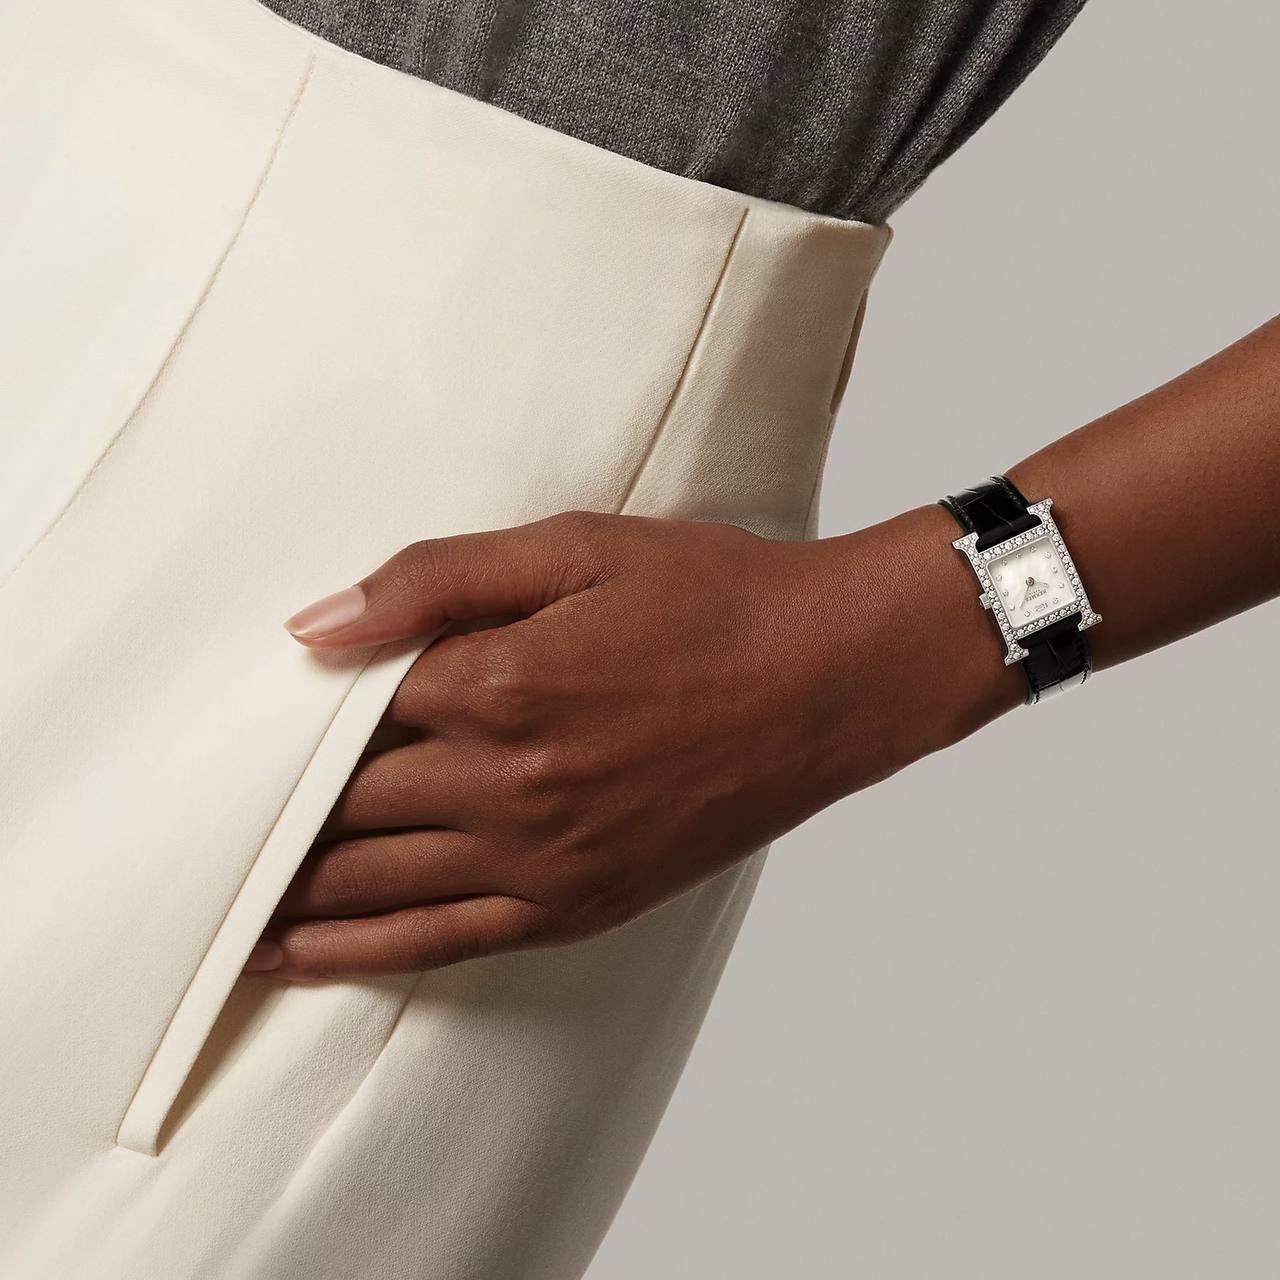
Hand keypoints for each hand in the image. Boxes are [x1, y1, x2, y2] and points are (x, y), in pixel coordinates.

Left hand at [247, 507, 1015, 977]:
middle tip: (207, 814)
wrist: (834, 678)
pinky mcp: (580, 900)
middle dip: (273, 812)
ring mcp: (546, 856)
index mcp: (503, 682)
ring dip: (289, 891)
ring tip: (217, 901)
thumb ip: (439, 580)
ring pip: (373, 885)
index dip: (287, 725)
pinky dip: (358, 951)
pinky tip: (300, 954)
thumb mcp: (578, 548)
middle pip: (344, 808)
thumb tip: (316, 623)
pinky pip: (442, 941)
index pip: (347, 715)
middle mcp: (512, 783)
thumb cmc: (716, 598)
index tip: (239, 729)